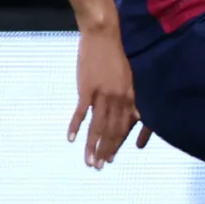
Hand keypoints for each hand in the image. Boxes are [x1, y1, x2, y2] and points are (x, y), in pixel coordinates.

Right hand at [69, 27, 149, 168]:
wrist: (104, 35)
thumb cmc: (117, 55)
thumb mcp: (129, 78)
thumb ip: (129, 97)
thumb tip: (133, 115)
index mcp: (130, 96)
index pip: (124, 127)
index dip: (117, 144)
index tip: (111, 158)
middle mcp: (119, 98)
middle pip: (111, 131)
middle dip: (105, 151)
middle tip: (98, 167)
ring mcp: (103, 94)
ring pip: (97, 126)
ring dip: (92, 146)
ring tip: (88, 161)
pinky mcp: (87, 88)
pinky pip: (81, 112)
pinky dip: (75, 126)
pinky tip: (71, 139)